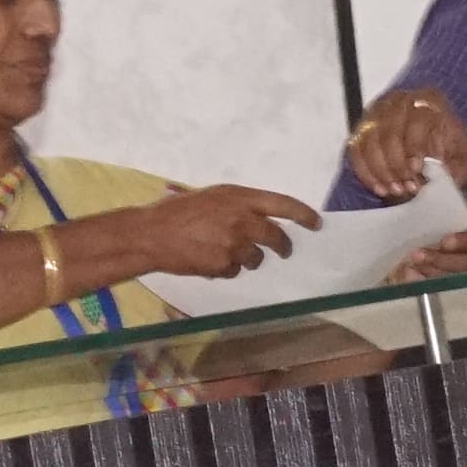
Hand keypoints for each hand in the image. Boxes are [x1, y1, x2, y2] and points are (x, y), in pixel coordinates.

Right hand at [129, 184, 324, 281]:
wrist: (150, 234)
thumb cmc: (176, 211)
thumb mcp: (210, 196)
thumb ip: (236, 205)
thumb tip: (259, 216)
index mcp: (239, 197)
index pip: (283, 204)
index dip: (303, 214)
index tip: (316, 223)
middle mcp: (242, 220)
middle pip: (276, 237)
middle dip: (282, 246)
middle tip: (283, 250)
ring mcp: (234, 244)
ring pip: (255, 258)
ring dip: (246, 258)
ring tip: (222, 250)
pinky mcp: (223, 264)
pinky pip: (234, 270)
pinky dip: (225, 268)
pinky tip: (207, 259)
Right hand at [344, 85, 466, 202]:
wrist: (434, 137)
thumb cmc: (449, 147)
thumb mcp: (463, 156)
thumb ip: (458, 167)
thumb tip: (440, 178)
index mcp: (429, 101)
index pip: (417, 119)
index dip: (415, 145)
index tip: (416, 169)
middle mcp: (399, 101)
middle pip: (390, 132)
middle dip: (397, 165)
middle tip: (407, 187)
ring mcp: (376, 113)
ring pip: (369, 141)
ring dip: (381, 171)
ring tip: (396, 191)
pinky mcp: (362, 128)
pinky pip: (356, 150)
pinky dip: (366, 172)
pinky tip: (379, 188)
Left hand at [396, 197, 466, 282]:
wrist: (407, 252)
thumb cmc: (424, 225)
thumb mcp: (426, 207)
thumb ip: (430, 196)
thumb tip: (430, 179)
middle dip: (465, 242)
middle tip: (444, 242)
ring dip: (445, 261)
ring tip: (417, 257)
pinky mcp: (460, 281)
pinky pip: (454, 280)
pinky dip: (433, 275)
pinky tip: (414, 270)